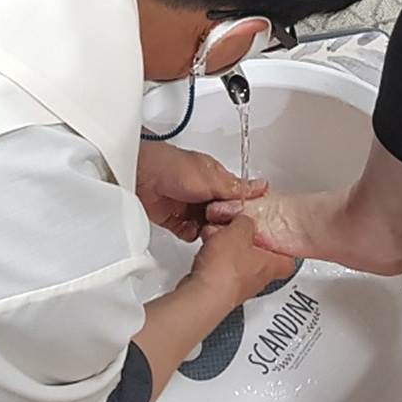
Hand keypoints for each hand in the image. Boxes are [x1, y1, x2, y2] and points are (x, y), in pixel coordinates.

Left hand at [136, 141, 265, 240]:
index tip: (252, 221)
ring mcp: (189, 206)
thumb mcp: (210, 178)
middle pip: (224, 214)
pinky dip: (192, 234)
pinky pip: (190, 233)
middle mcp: (204, 193)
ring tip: (210, 230)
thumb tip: (261, 187)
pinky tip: (194, 232)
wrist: (140, 175)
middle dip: (226, 223)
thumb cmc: (174, 166)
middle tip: (227, 227)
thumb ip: (235, 188)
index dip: (244, 209)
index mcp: (215, 179)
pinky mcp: (175, 220)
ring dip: (209, 230)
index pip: (237, 196)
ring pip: (209, 225)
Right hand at [190, 216, 295, 304]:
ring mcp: (238, 287)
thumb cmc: (227, 270)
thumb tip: (244, 221)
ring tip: (218, 237)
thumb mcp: (239, 230)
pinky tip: (207, 249)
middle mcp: (257, 280)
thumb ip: (245, 222)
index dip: (284, 249)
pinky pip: (220, 271)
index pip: (288, 261)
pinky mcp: (220, 291)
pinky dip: (214, 260)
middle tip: (242, 233)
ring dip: (228, 251)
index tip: (279, 239)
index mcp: (270, 266)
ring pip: (238, 264)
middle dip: (249, 245)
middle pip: (260, 260)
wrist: (203, 293)